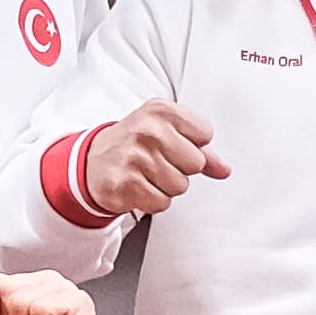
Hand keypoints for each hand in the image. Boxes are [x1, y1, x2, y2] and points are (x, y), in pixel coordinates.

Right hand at [84, 101, 226, 219]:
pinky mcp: (125, 184)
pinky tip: (138, 186)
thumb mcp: (166, 133)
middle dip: (180, 168)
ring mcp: (135, 157)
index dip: (193, 145)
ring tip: (146, 174)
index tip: (172, 143)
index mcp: (161, 111)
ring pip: (180, 186)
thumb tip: (224, 170)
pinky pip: (162, 202)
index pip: (205, 133)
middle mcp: (147, 131)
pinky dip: (152, 200)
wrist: (91, 162)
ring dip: (166, 186)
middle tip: (157, 162)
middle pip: (196, 163)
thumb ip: (201, 150)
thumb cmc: (134, 145)